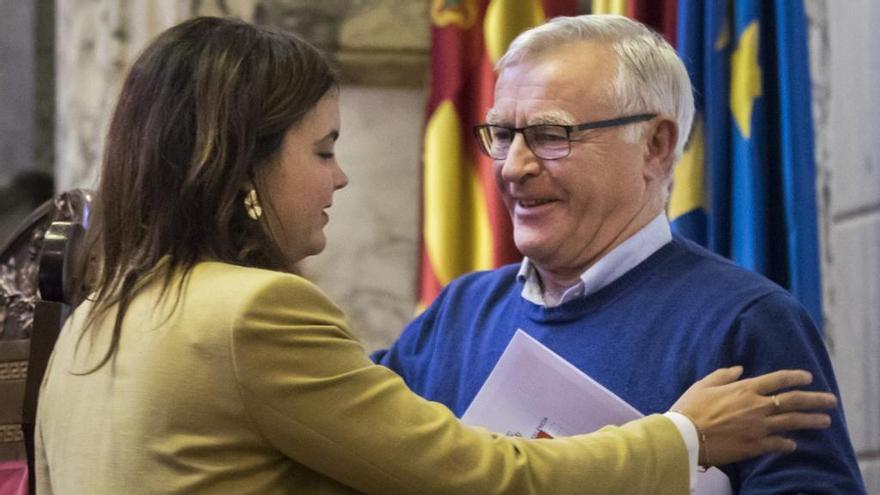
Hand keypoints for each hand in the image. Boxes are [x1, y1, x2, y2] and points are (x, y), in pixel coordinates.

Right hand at [670, 366, 836, 466]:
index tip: (808, 377)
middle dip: (815, 400)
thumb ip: (723, 375)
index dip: (796, 377)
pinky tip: (793, 444)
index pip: (778, 379)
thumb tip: (739, 369)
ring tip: (825, 421)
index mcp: (745, 388)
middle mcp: (757, 406)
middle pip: (793, 400)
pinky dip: (788, 444)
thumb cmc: (690, 408)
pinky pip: (778, 444)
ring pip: (792, 422)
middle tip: (831, 401)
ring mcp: (759, 427)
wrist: (685, 436)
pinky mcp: (755, 446)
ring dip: (811, 421)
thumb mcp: (703, 384)